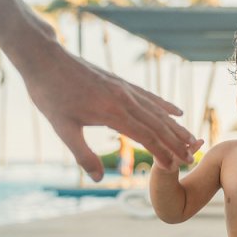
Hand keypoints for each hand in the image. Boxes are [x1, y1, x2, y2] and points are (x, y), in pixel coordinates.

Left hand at [24, 45, 199, 181]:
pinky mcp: (122, 83)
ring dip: (176, 127)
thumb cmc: (50, 94)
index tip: (175, 166)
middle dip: (176, 142)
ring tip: (191, 140)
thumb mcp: (62, 128)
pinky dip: (165, 106)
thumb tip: (97, 179)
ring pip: (157, 111)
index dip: (162, 152)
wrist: (45, 58)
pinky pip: (149, 97)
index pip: (145, 136)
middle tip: (191, 158)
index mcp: (112, 112)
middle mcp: (124, 99)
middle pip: (158, 124)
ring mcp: (125, 89)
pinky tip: (177, 112)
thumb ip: (83, 154)